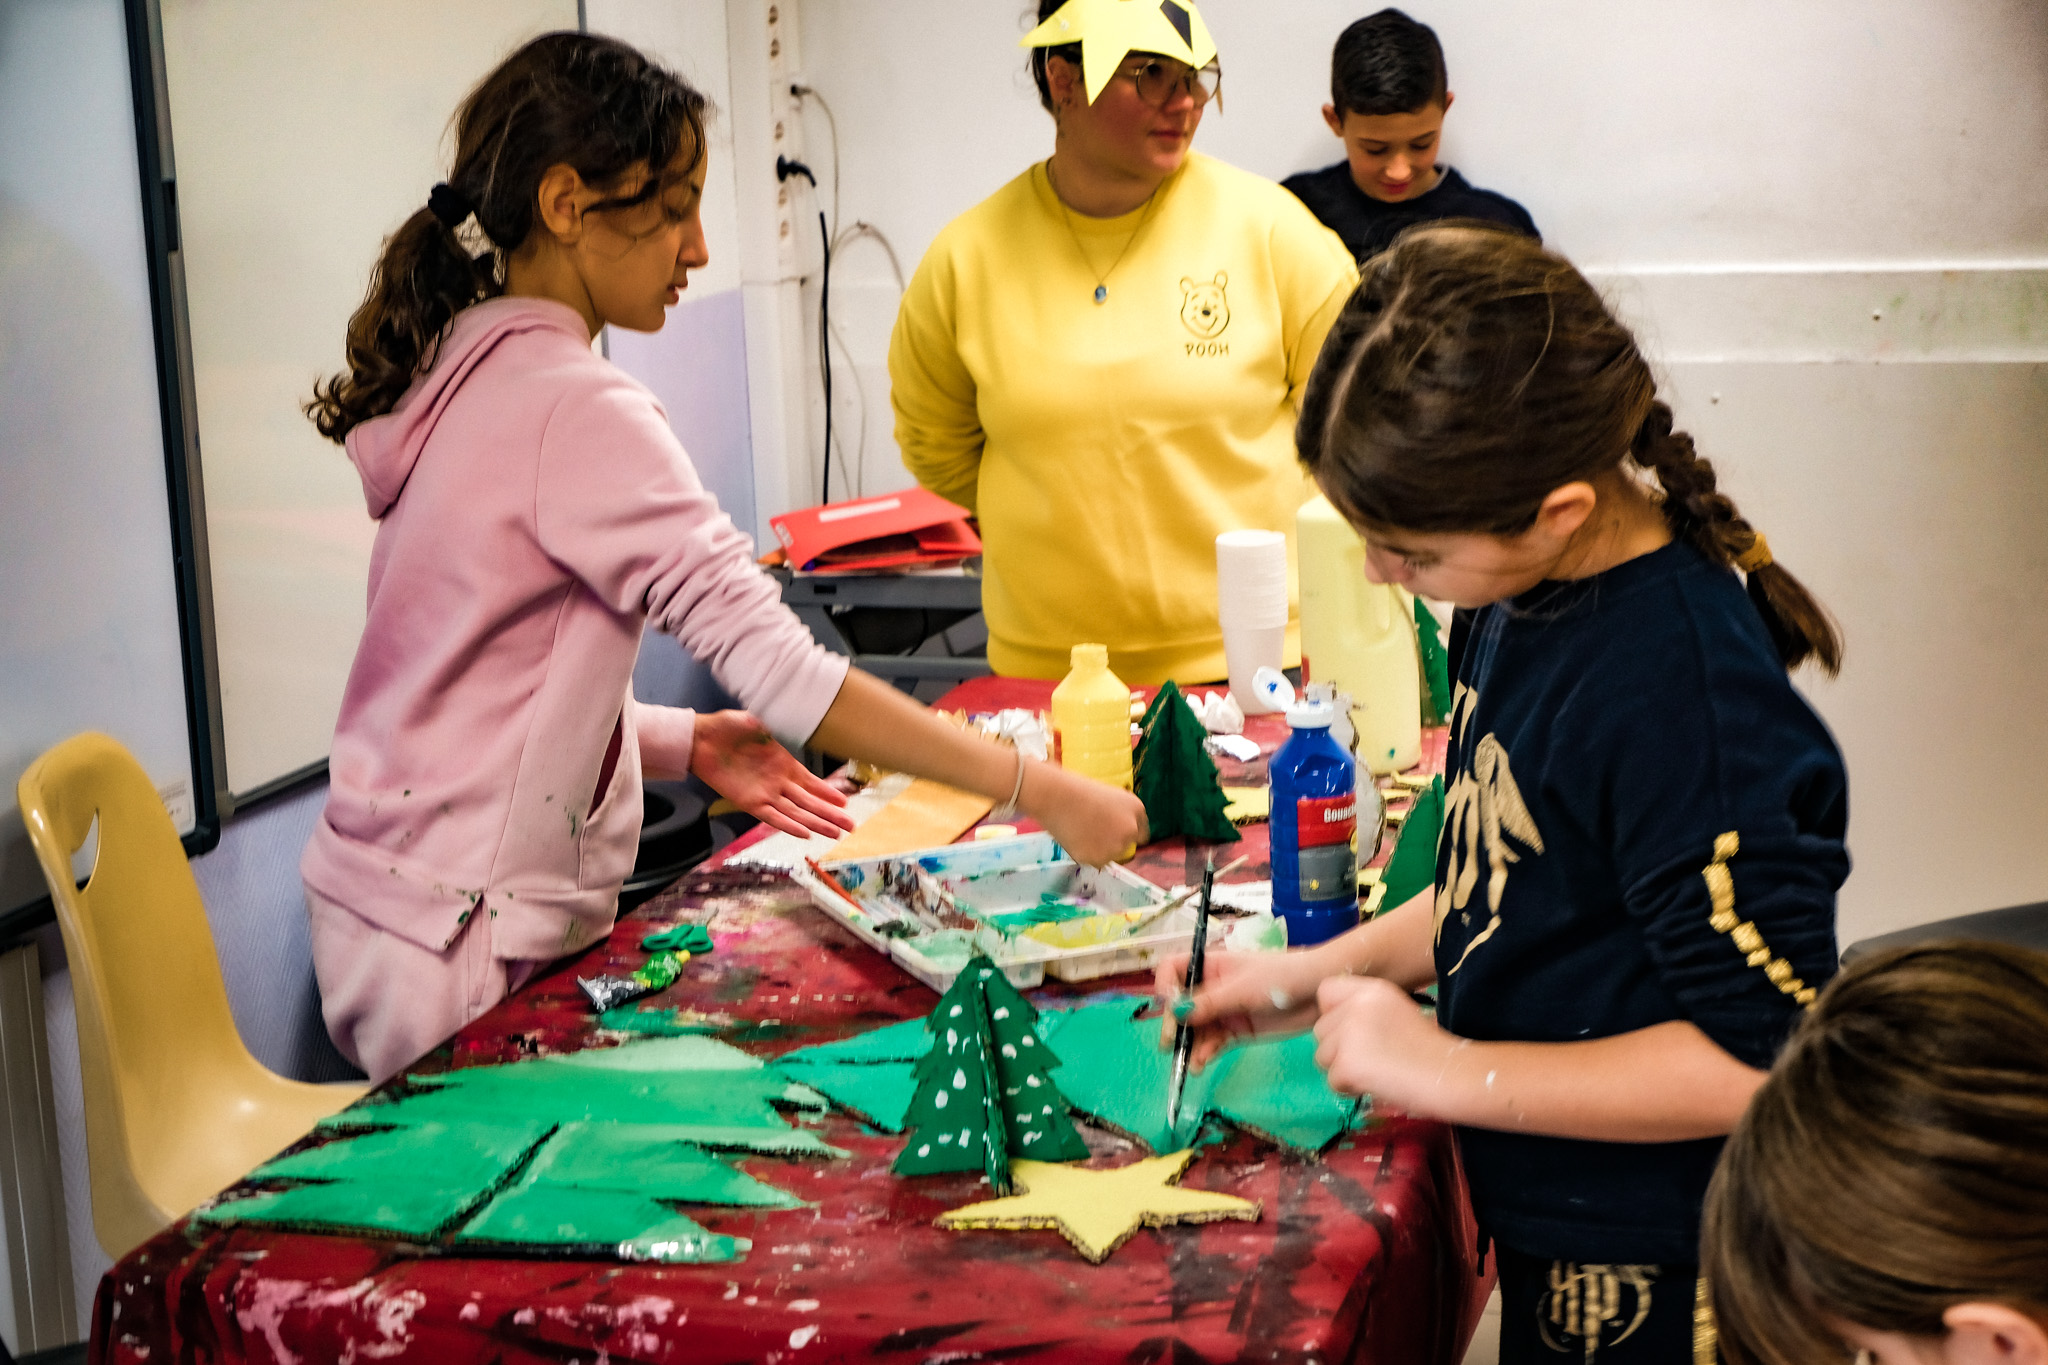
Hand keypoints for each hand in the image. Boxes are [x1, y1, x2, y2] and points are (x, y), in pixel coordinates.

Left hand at [690, 710, 852, 839]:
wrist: (701, 739)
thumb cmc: (728, 728)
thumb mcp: (758, 722)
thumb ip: (778, 728)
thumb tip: (798, 721)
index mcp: (784, 764)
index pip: (812, 783)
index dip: (828, 794)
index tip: (845, 803)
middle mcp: (778, 782)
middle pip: (810, 803)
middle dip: (831, 815)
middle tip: (851, 827)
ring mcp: (765, 794)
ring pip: (797, 813)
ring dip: (817, 823)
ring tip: (836, 834)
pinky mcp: (749, 802)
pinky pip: (773, 817)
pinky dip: (789, 825)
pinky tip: (806, 833)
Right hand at [1023, 763, 1145, 865]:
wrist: (1058, 798)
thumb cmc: (1078, 791)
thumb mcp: (1110, 796)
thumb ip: (1121, 815)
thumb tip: (1119, 831)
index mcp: (1136, 809)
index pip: (1141, 834)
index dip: (1127, 834)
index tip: (1116, 835)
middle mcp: (1131, 830)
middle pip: (1125, 847)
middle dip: (1113, 843)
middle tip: (1092, 832)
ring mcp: (1116, 846)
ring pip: (1110, 856)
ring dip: (1099, 850)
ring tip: (1081, 832)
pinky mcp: (1099, 859)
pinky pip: (1094, 862)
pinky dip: (1085, 855)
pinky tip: (1075, 839)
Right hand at [1151, 946, 1335, 1069]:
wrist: (1318, 992)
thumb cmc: (1280, 977)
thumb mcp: (1242, 988)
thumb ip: (1209, 1002)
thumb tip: (1176, 1014)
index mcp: (1211, 966)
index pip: (1174, 970)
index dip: (1166, 986)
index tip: (1169, 1005)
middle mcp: (1212, 988)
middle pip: (1180, 1006)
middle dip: (1174, 1025)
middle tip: (1172, 1044)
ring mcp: (1224, 1011)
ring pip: (1195, 1029)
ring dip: (1190, 1045)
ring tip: (1192, 1063)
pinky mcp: (1236, 1032)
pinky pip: (1213, 1043)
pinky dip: (1205, 1053)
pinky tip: (1201, 1064)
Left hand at [1311, 975, 1460, 1113]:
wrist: (1451, 1075)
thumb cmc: (1430, 1051)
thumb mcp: (1397, 1012)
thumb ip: (1364, 1012)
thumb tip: (1334, 1028)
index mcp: (1372, 990)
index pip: (1326, 992)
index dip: (1333, 1014)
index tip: (1352, 1031)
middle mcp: (1356, 1005)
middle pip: (1321, 1030)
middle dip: (1338, 1049)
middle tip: (1373, 1059)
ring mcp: (1349, 1033)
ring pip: (1322, 1057)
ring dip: (1343, 1070)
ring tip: (1377, 1072)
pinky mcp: (1347, 1063)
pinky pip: (1332, 1081)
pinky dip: (1350, 1089)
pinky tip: (1378, 1084)